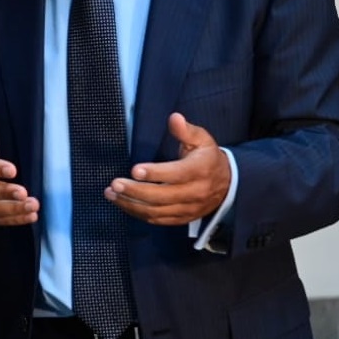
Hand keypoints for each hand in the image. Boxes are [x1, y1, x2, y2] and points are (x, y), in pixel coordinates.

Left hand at [106, 112, 230, 225]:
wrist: (228, 185)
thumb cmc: (208, 158)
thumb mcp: (202, 139)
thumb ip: (186, 130)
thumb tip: (174, 118)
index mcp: (199, 170)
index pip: (176, 174)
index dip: (155, 173)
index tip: (134, 170)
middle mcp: (194, 192)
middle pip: (161, 196)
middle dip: (135, 191)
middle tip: (114, 184)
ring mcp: (188, 208)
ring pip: (156, 211)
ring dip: (131, 204)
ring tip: (111, 194)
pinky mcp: (182, 218)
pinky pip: (158, 220)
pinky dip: (138, 214)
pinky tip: (123, 204)